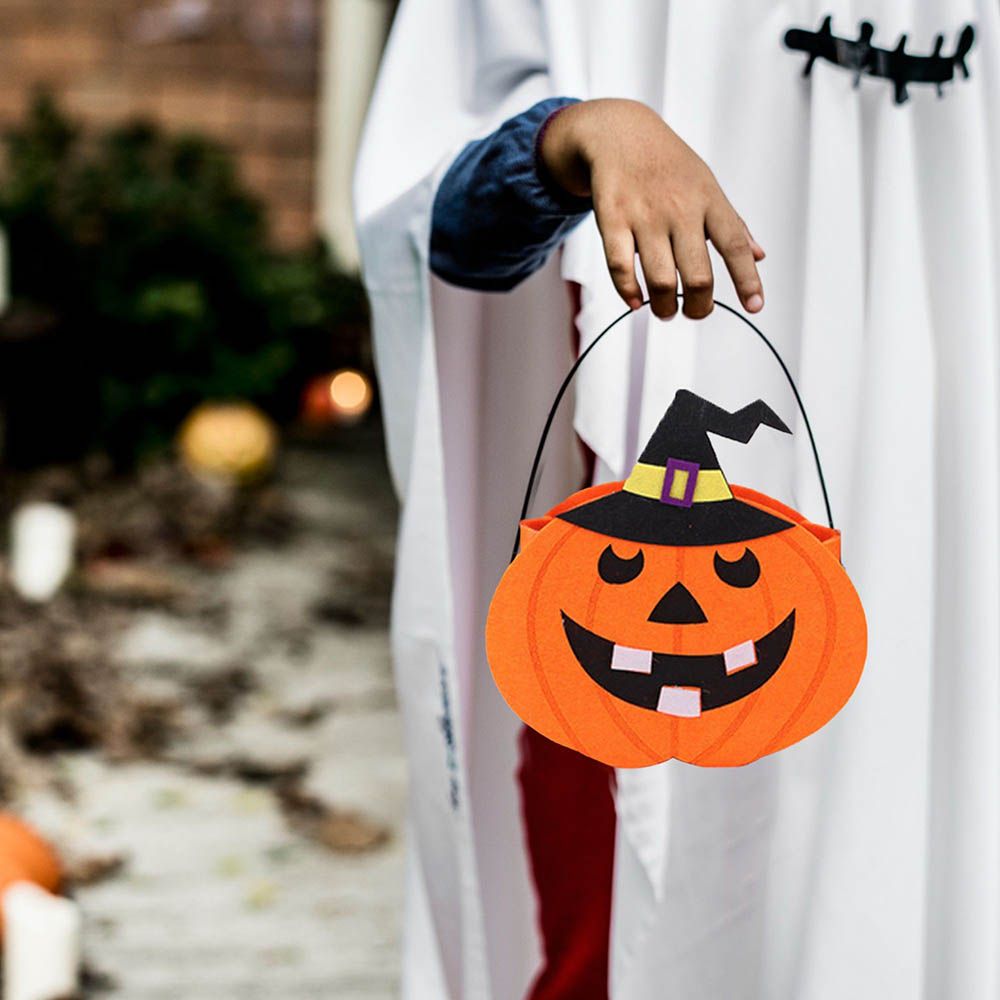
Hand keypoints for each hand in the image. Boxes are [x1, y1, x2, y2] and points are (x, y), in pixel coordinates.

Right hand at [539, 98, 764, 319]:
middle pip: (698, 276)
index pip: (735, 246)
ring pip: (661, 280)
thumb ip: (732, 224)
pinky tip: (635, 301)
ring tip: (664, 310)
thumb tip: (759, 256)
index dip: (747, 280)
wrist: (620, 132)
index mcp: (709, 201)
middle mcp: (680, 210)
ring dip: (664, 307)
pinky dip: (628, 293)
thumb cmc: (668, 164)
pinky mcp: (612, 220)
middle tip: (693, 312)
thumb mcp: (707, 185)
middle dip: (698, 307)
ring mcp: (645, 216)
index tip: (755, 306)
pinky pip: (621, 268)